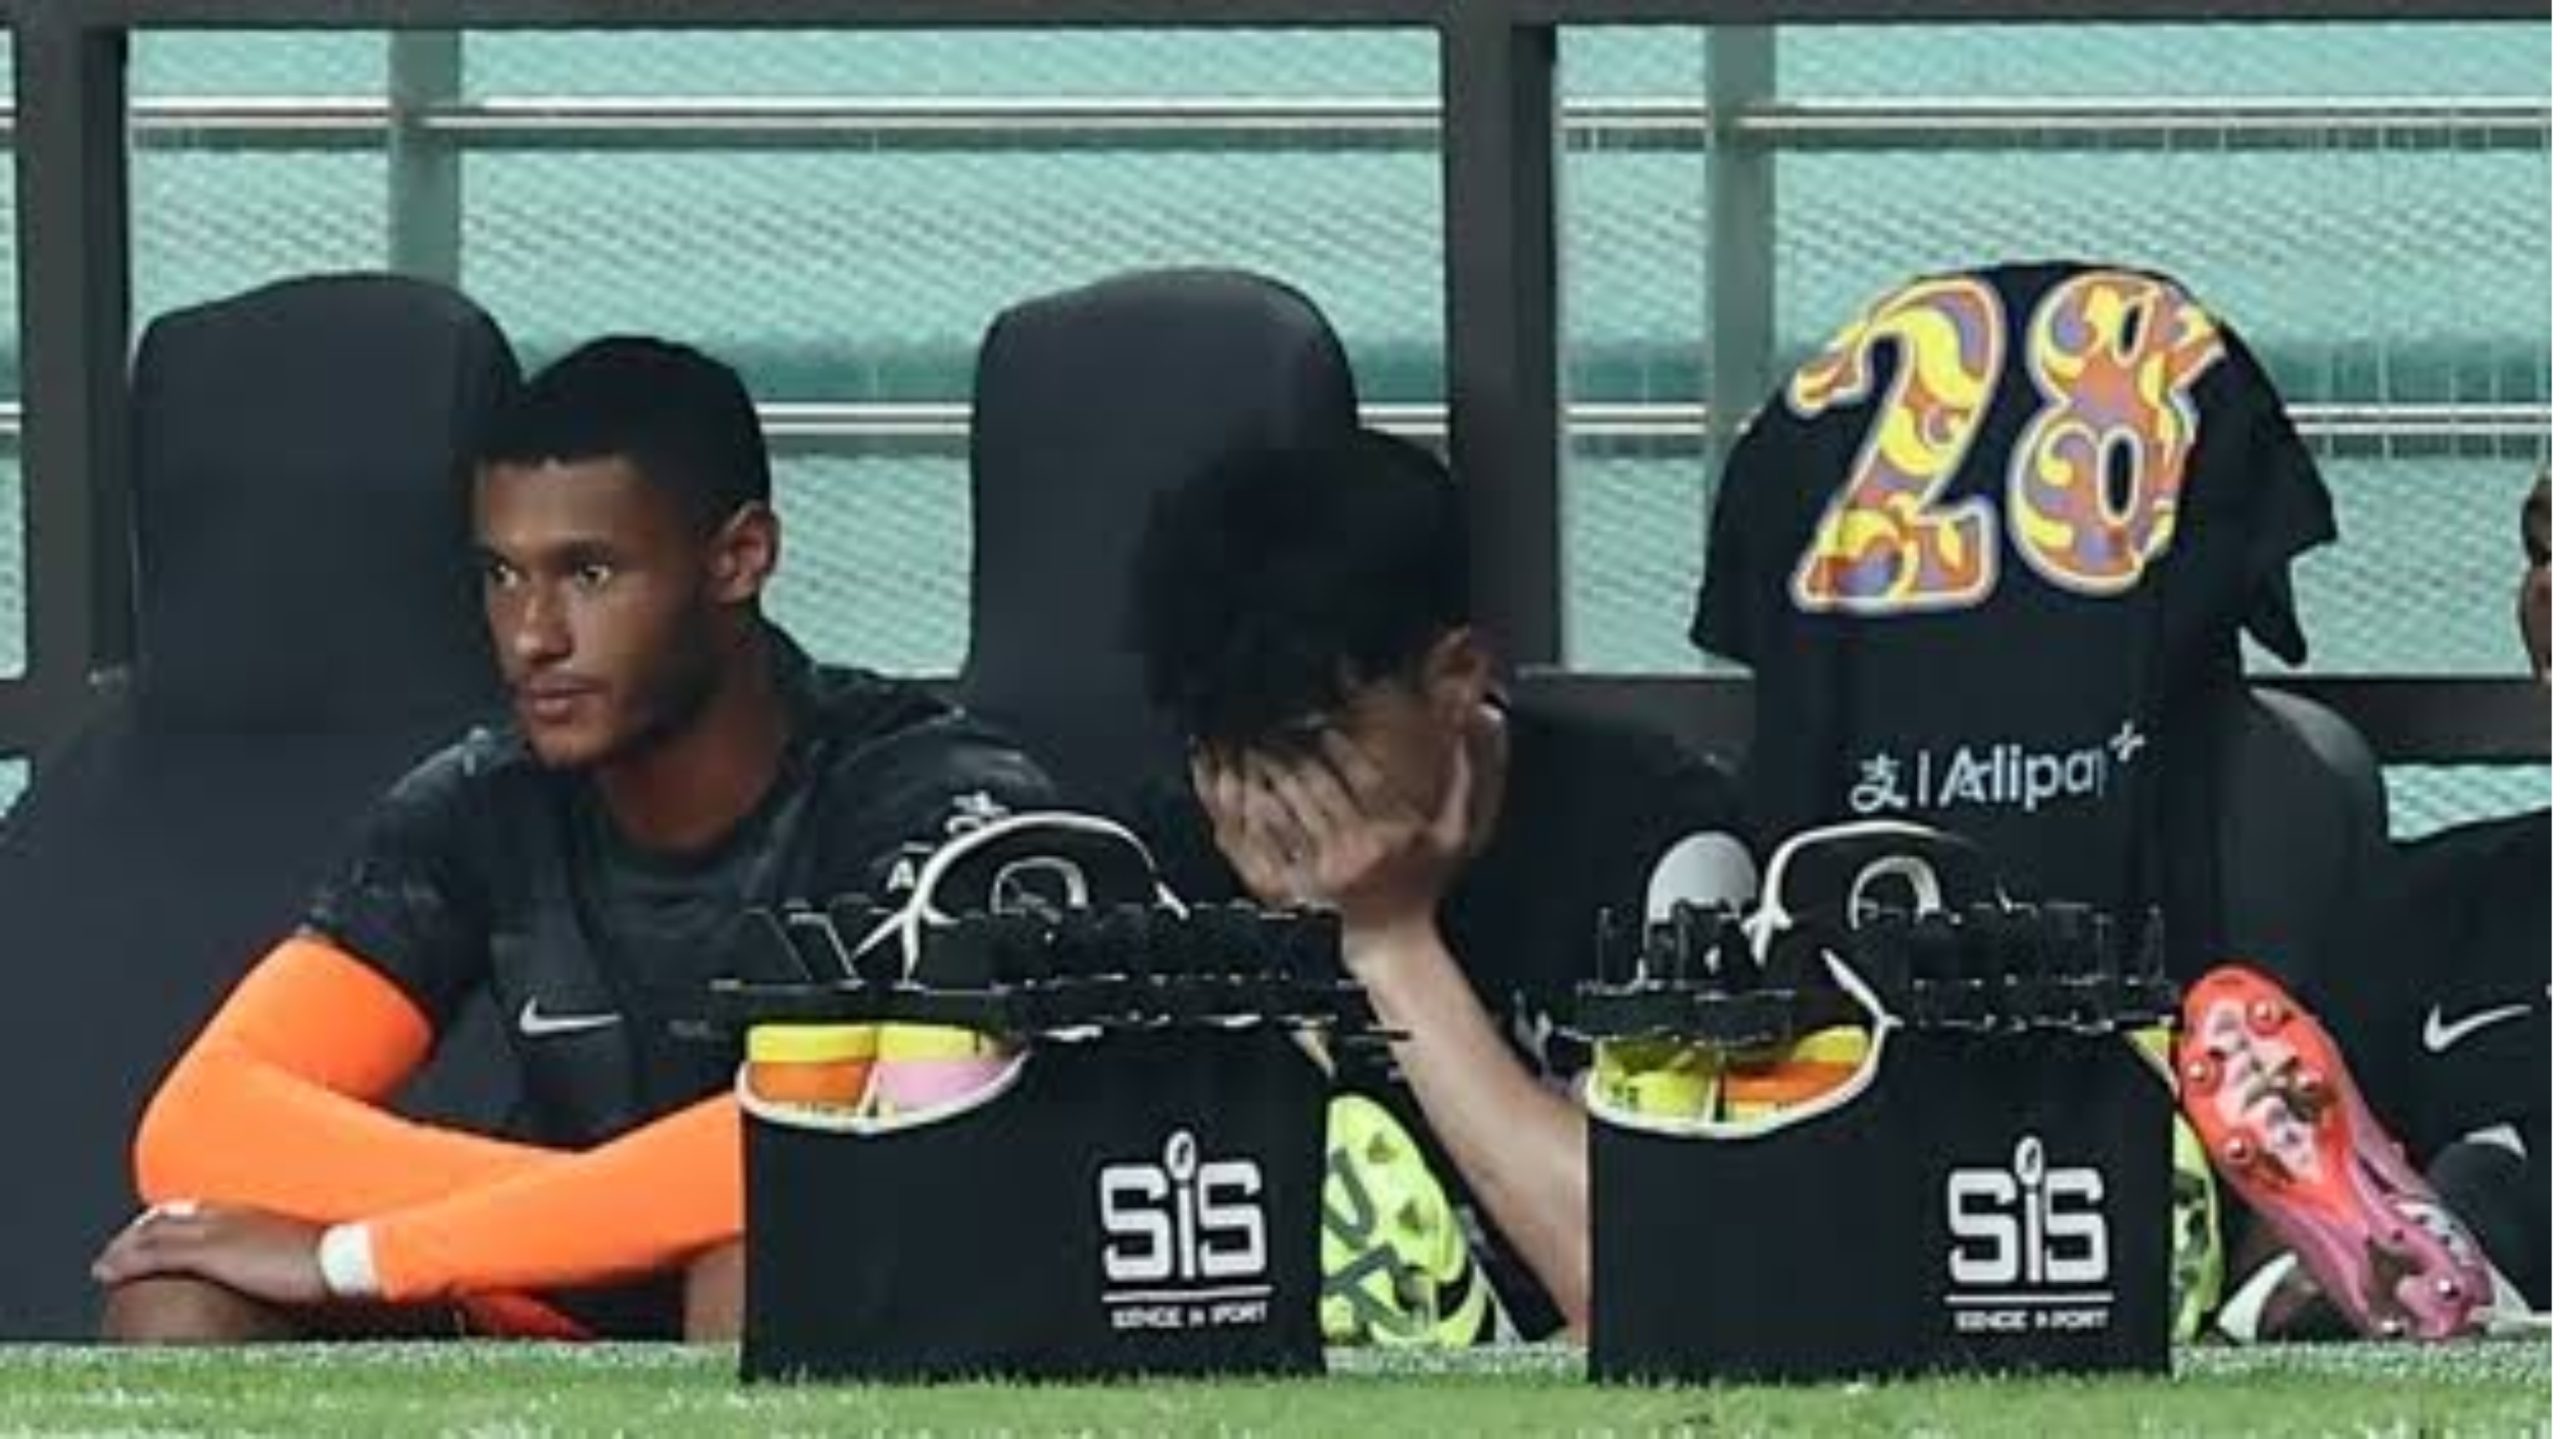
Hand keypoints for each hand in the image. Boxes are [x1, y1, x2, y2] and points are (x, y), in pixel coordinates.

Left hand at [91, 1202, 329, 1307]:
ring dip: (124, 1246)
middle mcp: (229, 1213)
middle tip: (123, 1245)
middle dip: (142, 1230)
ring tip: (106, 1262)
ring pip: (153, 1233)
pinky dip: (124, 1261)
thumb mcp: (308, 1245)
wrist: (346, 1257)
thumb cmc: (338, 1255)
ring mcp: (217, 1231)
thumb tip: (289, 1261)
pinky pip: (153, 1255)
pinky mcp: (210, 1254)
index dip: (173, 1218)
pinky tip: (106, 1272)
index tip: (157, 1228)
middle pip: (171, 1216)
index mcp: (253, 1209)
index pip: (200, 1208)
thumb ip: (288, 1247)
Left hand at [1193, 731, 1473, 941]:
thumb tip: (1485, 720)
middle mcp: (1362, 849)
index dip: (1344, 751)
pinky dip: (1259, 814)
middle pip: (1322, 792)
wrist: (1393, 942)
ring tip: (1258, 752)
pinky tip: (1249, 792)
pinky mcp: (1304, 883)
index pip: (1366, 781)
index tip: (1325, 729)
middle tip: (1277, 732)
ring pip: (1293, 812)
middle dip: (1297, 758)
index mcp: (1396, 833)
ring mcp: (1329, 868)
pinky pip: (1275, 842)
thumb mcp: (1458, 832)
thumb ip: (1467, 777)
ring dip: (1273, 780)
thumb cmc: (1425, 883)